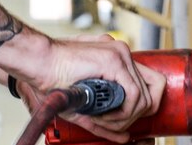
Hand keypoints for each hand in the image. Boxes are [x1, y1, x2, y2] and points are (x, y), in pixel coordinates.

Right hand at [28, 33, 165, 142]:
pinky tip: (104, 115)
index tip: (123, 120)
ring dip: (125, 118)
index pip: (150, 85)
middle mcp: (123, 54)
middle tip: (110, 123)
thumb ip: (107, 117)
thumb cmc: (55, 79)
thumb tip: (126, 138)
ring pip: (144, 98)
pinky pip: (133, 95)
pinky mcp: (114, 60)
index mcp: (118, 59)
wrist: (40, 64)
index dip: (141, 108)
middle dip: (133, 117)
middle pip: (152, 93)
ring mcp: (120, 55)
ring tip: (103, 120)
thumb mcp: (86, 102)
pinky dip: (122, 113)